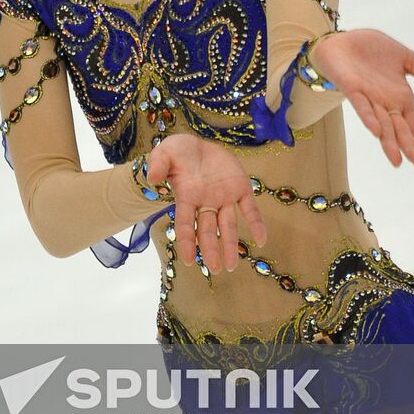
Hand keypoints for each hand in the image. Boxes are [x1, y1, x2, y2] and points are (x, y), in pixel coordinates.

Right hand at [146, 133, 266, 273]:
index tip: (189, 261)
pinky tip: (261, 240)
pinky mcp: (240, 188)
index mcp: (186, 197)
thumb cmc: (178, 152)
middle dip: (211, 249)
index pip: (185, 224)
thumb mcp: (165, 153)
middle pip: (208, 230)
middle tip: (215, 268)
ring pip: (228, 225)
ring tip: (232, 265)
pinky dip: (256, 223)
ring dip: (230, 244)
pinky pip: (250, 209)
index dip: (187, 242)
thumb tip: (152, 178)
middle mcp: (206, 202)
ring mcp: (224, 197)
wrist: (198, 144)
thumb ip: (158, 164)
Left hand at [311, 29, 413, 175]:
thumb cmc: (372, 51)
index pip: (412, 127)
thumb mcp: (407, 59)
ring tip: (397, 161)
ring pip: (381, 124)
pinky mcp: (352, 88)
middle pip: (399, 131)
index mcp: (400, 99)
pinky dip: (369, 118)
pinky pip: (361, 106)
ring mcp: (368, 98)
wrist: (344, 39)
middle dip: (410, 148)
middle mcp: (385, 103)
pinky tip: (376, 131)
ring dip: (389, 142)